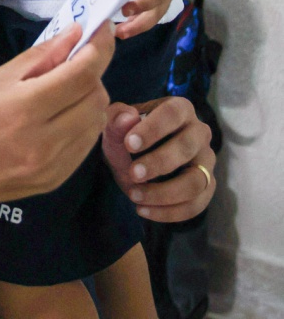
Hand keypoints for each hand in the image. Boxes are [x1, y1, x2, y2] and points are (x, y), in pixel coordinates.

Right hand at [0, 22, 115, 210]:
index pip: (83, 74)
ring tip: (66, 88)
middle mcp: (46, 142)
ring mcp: (53, 166)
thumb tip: (75, 34)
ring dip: (90, 98)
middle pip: (96, 97)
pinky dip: (82, 123)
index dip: (99, 47)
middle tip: (75, 60)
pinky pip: (85, 144)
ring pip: (95, 121)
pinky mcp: (55, 181)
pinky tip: (61, 115)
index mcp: (25, 109)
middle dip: (93, 72)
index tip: (101, 29)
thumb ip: (40, 57)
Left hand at [102, 97, 215, 221]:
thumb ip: (116, 118)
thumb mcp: (114, 127)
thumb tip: (128, 117)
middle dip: (158, 163)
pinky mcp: (206, 187)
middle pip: (186, 147)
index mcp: (180, 108)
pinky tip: (143, 210)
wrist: (132, 162)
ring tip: (134, 195)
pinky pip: (196, 205)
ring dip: (164, 193)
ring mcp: (206, 161)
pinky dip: (169, 212)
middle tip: (132, 173)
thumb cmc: (127, 137)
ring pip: (195, 181)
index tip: (129, 144)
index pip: (172, 113)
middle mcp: (199, 132)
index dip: (152, 129)